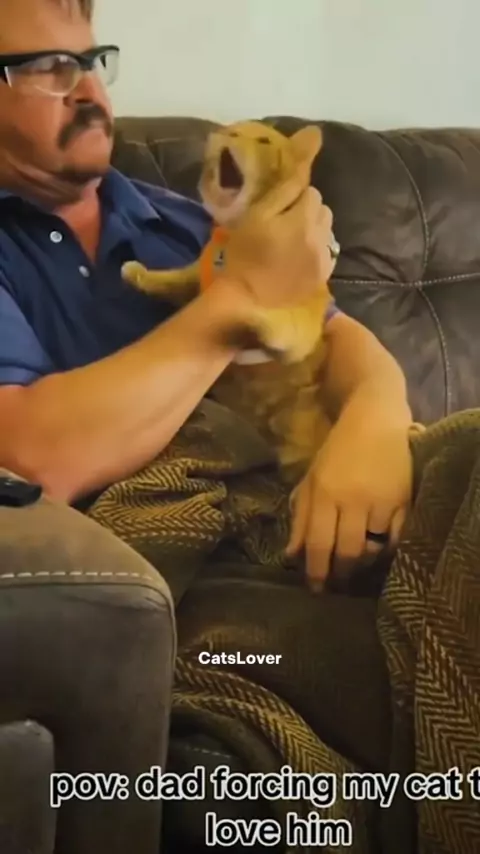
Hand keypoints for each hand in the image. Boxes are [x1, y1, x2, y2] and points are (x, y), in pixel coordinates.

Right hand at [219, 172, 335, 313]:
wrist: (246, 296)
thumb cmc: (245, 252)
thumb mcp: (256, 215)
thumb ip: (282, 192)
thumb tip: (302, 173)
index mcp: (304, 218)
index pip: (312, 192)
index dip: (296, 198)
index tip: (281, 208)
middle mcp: (320, 236)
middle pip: (324, 211)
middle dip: (309, 212)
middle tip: (287, 224)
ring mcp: (324, 258)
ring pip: (327, 231)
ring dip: (315, 231)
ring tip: (294, 242)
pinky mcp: (323, 276)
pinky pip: (328, 253)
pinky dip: (318, 252)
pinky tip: (300, 259)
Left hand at [286, 419, 413, 590]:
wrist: (375, 418)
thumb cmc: (339, 451)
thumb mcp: (312, 479)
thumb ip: (301, 517)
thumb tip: (291, 556)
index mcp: (325, 493)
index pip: (319, 544)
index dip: (316, 572)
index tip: (316, 590)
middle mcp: (353, 499)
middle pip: (347, 552)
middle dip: (341, 574)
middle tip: (337, 584)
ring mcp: (382, 501)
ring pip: (374, 548)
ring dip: (364, 563)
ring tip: (357, 566)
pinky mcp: (406, 500)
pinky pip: (399, 538)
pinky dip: (389, 550)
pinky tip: (381, 551)